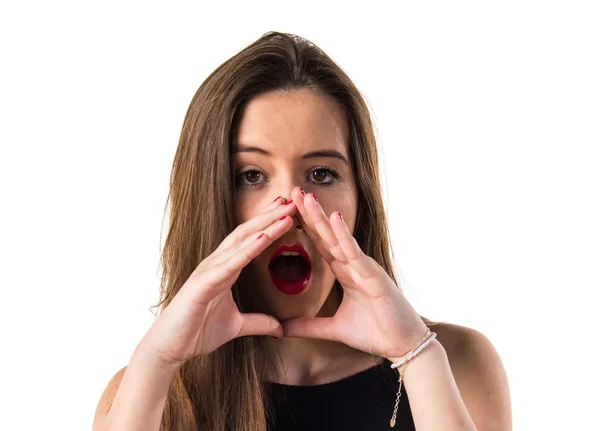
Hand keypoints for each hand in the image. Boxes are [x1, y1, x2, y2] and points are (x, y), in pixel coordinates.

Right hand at [138, 197, 297, 368]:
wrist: (168, 349)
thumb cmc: (196, 332)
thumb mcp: (236, 326)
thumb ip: (258, 323)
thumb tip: (280, 329)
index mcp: (224, 269)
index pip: (251, 240)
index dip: (270, 224)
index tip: (289, 211)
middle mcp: (216, 264)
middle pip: (248, 233)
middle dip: (271, 216)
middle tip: (292, 200)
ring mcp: (209, 271)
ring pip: (241, 242)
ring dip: (265, 226)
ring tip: (285, 213)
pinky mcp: (203, 283)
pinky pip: (230, 263)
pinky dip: (248, 249)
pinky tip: (264, 237)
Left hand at [281, 187, 428, 359]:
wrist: (403, 346)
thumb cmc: (376, 332)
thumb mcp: (334, 329)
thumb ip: (308, 326)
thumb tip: (281, 329)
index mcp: (345, 272)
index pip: (321, 244)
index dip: (305, 226)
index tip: (287, 209)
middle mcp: (354, 265)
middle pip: (326, 234)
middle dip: (309, 213)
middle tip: (292, 191)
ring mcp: (364, 267)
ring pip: (338, 238)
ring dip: (322, 217)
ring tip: (307, 197)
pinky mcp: (374, 276)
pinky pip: (355, 253)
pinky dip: (344, 236)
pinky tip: (335, 218)